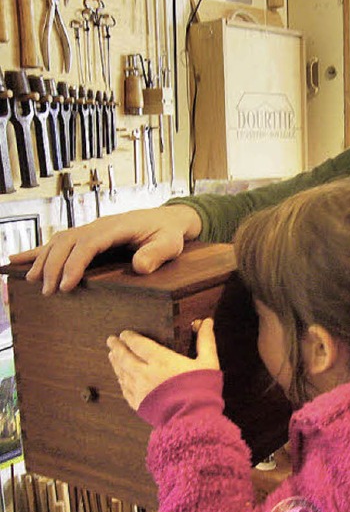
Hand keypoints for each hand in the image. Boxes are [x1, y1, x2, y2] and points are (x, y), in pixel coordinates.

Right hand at [9, 205, 201, 294]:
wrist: (169, 220)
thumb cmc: (169, 233)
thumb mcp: (170, 244)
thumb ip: (157, 254)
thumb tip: (140, 267)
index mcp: (117, 227)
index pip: (88, 244)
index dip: (74, 264)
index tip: (65, 286)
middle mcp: (100, 225)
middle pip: (67, 241)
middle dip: (53, 266)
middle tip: (47, 291)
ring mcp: (93, 229)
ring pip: (59, 240)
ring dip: (43, 260)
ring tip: (30, 281)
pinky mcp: (89, 235)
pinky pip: (60, 241)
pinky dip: (38, 251)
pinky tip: (17, 261)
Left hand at [107, 318, 218, 410]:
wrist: (193, 420)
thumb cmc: (202, 390)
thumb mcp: (208, 362)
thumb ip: (205, 340)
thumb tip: (206, 322)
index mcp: (162, 360)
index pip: (139, 344)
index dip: (130, 337)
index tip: (125, 333)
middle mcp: (146, 373)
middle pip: (125, 356)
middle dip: (117, 347)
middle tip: (111, 340)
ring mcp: (140, 390)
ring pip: (122, 372)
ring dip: (115, 362)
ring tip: (112, 355)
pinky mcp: (140, 404)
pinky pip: (125, 390)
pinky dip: (120, 381)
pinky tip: (120, 377)